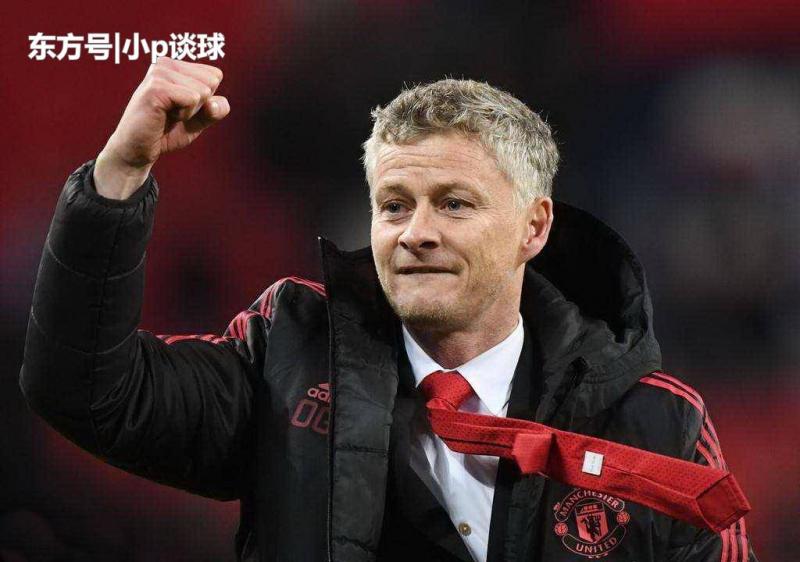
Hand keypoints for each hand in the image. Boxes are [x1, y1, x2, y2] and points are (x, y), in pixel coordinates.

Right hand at [93, 56, 229, 199]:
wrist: (138, 150)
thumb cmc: (166, 132)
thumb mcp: (198, 121)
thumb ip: (215, 110)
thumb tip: (215, 102)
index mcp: (175, 66)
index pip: (215, 75)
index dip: (206, 100)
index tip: (181, 108)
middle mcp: (165, 64)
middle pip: (211, 82)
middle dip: (198, 106)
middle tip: (173, 114)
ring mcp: (158, 73)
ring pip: (203, 91)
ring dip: (189, 112)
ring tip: (167, 115)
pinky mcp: (156, 88)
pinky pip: (192, 99)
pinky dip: (183, 115)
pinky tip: (163, 117)